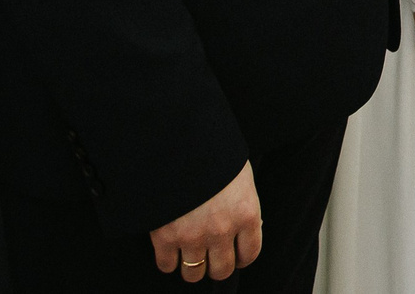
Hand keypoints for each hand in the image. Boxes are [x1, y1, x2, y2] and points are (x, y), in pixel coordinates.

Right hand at [150, 161, 261, 281]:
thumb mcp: (240, 177)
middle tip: (211, 257)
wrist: (180, 140)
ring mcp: (192, 236)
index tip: (235, 256)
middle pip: (221, 271)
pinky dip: (168, 261)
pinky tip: (170, 250)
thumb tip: (246, 229)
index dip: (241, 258)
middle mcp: (222, 230)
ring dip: (192, 267)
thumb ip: (242, 205)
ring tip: (190, 255)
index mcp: (246, 214)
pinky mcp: (164, 237)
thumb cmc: (214, 153)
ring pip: (194, 273)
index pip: (249, 254)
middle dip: (217, 266)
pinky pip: (166, 265)